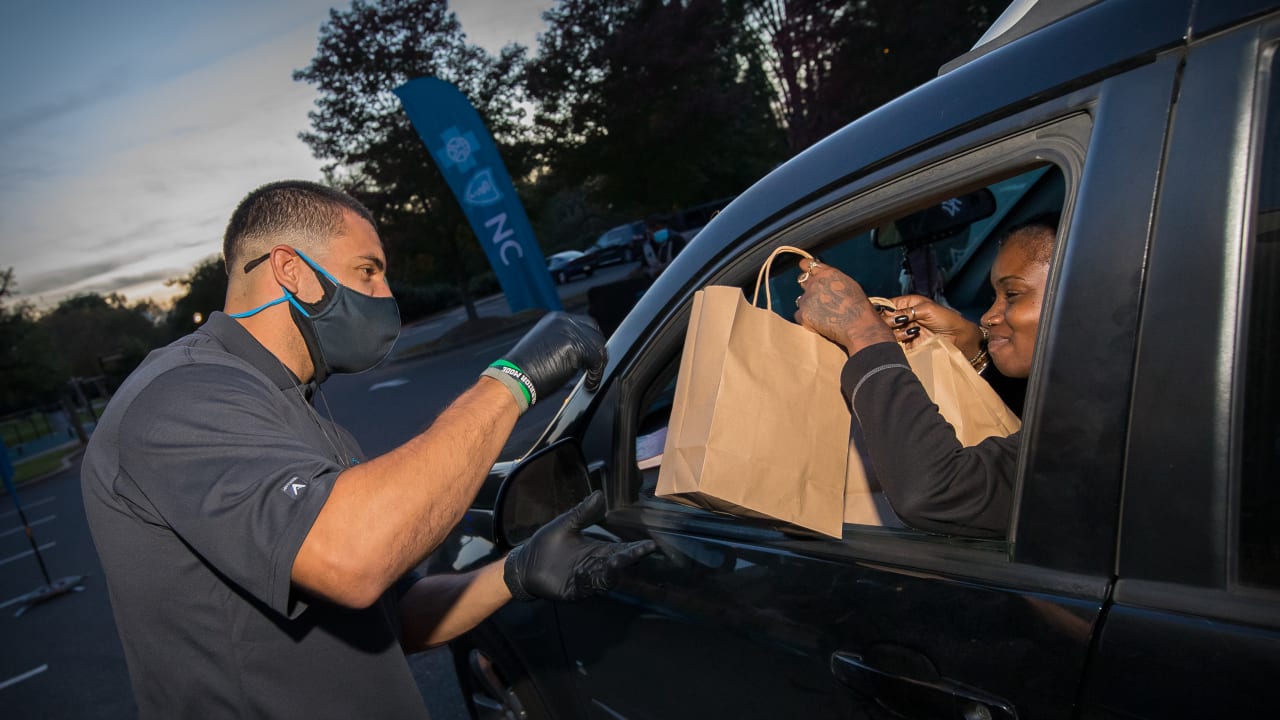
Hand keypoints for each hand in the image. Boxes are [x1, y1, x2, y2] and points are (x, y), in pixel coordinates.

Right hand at [502, 312, 606, 402]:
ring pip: (598, 346)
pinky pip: (597, 361)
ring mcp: (570, 331)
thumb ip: (563, 344)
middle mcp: (564, 321)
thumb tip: (581, 354)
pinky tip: (589, 384)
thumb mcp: (546, 348)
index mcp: (556, 319)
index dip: (592, 341)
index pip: (585, 324)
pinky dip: (595, 375)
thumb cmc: (525, 370)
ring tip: (590, 379)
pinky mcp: (576, 346)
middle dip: (598, 351)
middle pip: (595, 332)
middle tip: (595, 369)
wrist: (514, 378)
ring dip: (597, 365)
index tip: (593, 357)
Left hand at [503, 491, 656, 601]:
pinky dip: (588, 580)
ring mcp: (586, 580)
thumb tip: (599, 495)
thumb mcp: (565, 524)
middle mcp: (595, 566)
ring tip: (616, 560)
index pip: (621, 550)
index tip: (650, 544)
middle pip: (617, 564)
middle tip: (641, 551)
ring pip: (605, 578)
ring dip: (611, 570)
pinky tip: (586, 570)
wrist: (524, 564)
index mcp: (597, 550)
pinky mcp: (573, 591)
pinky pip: (585, 588)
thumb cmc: (546, 544)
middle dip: (628, 558)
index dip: (635, 548)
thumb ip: (582, 513)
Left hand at [794, 260, 893, 355]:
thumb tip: (827, 281)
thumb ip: (833, 280)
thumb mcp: (849, 284)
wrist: (858, 325)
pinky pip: (798, 314)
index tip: (806, 272)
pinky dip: (805, 318)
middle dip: (809, 288)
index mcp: (827, 273)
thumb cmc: (859, 307)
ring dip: (808, 303)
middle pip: (803, 281)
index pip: (807, 264)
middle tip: (818, 297)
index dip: (806, 268)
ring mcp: (807, 299)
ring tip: (822, 313)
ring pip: (801, 299)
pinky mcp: (803, 315)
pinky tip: (818, 322)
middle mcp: (815, 283)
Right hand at [883, 295, 982, 356]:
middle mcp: (902, 317)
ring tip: (912, 331)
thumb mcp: (926, 309)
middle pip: (883, 319)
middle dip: (888, 321)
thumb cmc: (946, 319)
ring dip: (896, 331)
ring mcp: (903, 331)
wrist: (958, 338)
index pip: (886, 305)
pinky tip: (910, 338)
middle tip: (900, 322)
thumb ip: (906, 311)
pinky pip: (894, 344)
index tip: (882, 313)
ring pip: (887, 332)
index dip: (881, 308)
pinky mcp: (906, 344)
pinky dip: (898, 342)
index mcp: (906, 304)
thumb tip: (888, 314)